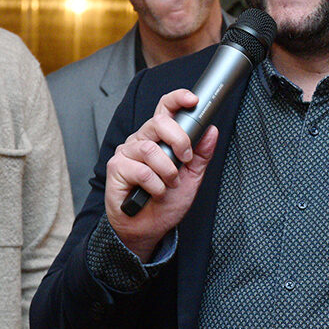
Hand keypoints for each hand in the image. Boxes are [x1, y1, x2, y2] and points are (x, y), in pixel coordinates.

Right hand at [104, 89, 217, 261]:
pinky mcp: (116, 169)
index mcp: (159, 138)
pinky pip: (141, 170)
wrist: (147, 229)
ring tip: (168, 184)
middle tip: (185, 159)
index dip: (177, 99)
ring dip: (167, 171)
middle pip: (159, 122)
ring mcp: (127, 153)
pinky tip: (154, 193)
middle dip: (179, 140)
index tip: (191, 100)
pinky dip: (155, 185)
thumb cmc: (165, 203)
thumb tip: (211, 131)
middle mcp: (141, 141)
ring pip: (151, 148)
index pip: (165, 109)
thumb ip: (201, 154)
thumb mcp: (192, 177)